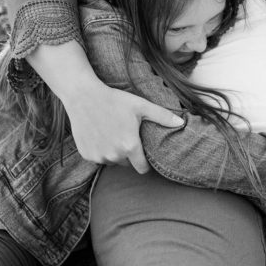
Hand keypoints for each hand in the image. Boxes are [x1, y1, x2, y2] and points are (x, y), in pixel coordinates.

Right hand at [27, 41, 182, 173]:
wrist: (84, 97)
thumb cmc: (115, 100)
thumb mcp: (141, 106)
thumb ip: (162, 116)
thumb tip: (182, 123)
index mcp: (129, 146)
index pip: (142, 168)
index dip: (145, 164)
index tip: (144, 155)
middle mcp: (113, 155)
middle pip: (127, 164)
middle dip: (129, 154)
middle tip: (127, 135)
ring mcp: (98, 156)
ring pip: (112, 161)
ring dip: (114, 152)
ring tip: (113, 133)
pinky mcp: (86, 155)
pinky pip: (98, 158)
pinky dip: (101, 150)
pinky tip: (101, 134)